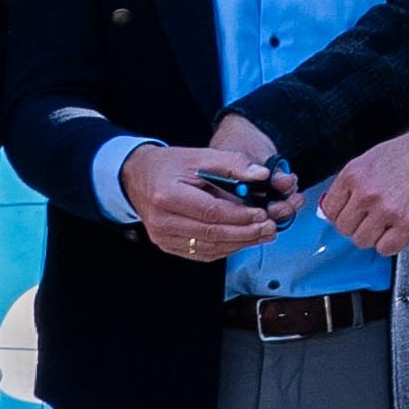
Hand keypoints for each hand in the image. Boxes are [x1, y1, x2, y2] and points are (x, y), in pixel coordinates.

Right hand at [120, 141, 294, 265]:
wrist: (138, 177)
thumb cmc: (169, 165)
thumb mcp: (199, 155)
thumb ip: (232, 163)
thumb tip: (261, 175)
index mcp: (167, 195)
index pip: (210, 212)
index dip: (239, 215)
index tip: (262, 213)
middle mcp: (162, 221)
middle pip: (211, 234)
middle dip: (245, 233)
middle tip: (269, 228)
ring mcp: (163, 237)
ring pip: (208, 248)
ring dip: (239, 243)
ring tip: (262, 235)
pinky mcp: (167, 245)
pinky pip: (201, 253)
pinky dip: (225, 248)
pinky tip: (242, 240)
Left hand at [319, 119, 408, 255]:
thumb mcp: (373, 158)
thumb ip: (353, 182)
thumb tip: (336, 206)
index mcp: (354, 175)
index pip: (330, 210)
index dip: (341, 215)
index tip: (351, 215)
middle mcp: (366, 194)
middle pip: (345, 228)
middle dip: (358, 227)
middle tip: (373, 221)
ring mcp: (386, 211)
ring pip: (363, 241)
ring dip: (375, 236)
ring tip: (388, 225)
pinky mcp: (408, 225)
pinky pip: (386, 248)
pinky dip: (391, 244)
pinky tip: (399, 231)